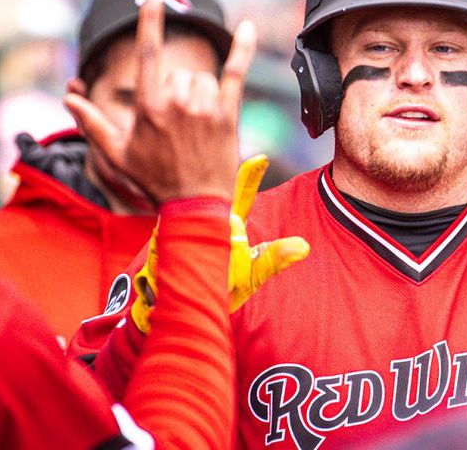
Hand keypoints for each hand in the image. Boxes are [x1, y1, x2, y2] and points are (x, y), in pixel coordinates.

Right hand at [64, 0, 256, 203]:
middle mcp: (178, 103)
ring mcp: (205, 108)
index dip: (150, 22)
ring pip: (202, 79)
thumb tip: (69, 99)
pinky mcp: (229, 114)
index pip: (147, 54)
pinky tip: (248, 28)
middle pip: (177, 73)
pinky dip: (243, 49)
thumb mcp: (117, 155)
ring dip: (198, 94)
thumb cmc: (154, 180)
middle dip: (175, 92)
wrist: (195, 206)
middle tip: (176, 127)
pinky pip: (236, 73)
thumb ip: (93, 124)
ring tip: (195, 126)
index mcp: (149, 107)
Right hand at [129, 154, 309, 332]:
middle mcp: (204, 218)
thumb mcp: (249, 276)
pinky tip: (182, 263)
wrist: (181, 307)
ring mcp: (182, 225)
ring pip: (201, 227)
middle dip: (222, 237)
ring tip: (203, 271)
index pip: (241, 197)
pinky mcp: (162, 236)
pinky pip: (180, 240)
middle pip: (219, 213)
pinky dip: (185, 252)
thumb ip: (273, 259)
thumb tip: (304, 247)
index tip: (261, 159)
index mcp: (227, 224)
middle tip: (223, 266)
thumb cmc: (219, 288)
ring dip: (204, 250)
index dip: (250, 177)